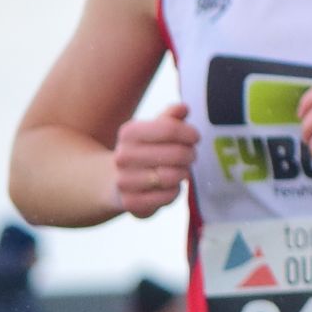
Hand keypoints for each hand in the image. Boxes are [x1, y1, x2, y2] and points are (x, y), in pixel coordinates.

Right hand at [110, 101, 200, 217]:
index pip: (170, 129)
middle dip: (190, 154)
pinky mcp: (131, 202)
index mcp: (129, 133)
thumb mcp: (153, 129)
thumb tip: (184, 108)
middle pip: (175, 153)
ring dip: (184, 173)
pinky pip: (167, 196)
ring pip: (171, 176)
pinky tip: (171, 186)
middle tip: (191, 155)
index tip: (195, 138)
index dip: (190, 133)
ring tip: (182, 170)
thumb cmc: (144, 150)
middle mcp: (122, 156)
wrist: (115, 181)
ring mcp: (124, 181)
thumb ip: (170, 117)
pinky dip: (175, 191)